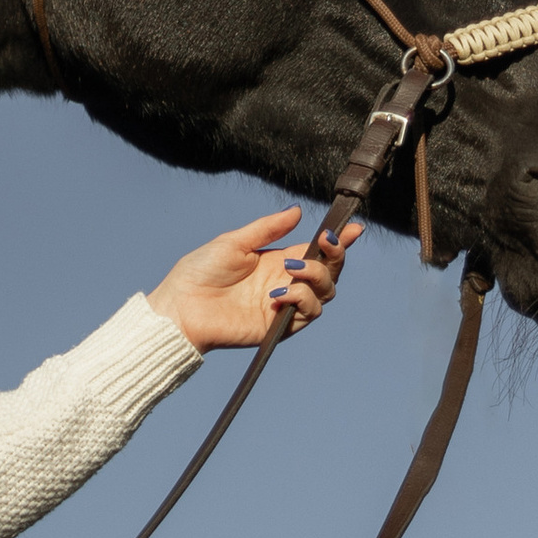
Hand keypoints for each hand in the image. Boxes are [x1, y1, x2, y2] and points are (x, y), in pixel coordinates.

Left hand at [149, 206, 360, 353]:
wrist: (181, 307)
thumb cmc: (200, 272)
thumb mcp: (235, 241)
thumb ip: (268, 228)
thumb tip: (298, 211)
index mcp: (277, 260)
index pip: (316, 250)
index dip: (339, 241)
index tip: (355, 227)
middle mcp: (286, 282)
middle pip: (329, 271)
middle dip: (335, 255)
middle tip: (327, 241)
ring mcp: (286, 305)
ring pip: (326, 292)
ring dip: (317, 276)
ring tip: (292, 270)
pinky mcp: (280, 326)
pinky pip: (308, 313)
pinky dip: (301, 299)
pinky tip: (280, 293)